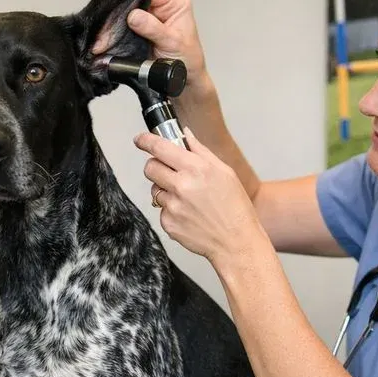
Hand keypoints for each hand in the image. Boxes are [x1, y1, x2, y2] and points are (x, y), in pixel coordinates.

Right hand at [98, 0, 210, 97]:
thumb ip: (153, 28)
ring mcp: (151, 16)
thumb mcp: (172, 42)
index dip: (133, 0)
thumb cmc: (187, 60)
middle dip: (121, 14)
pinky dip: (116, 33)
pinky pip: (125, 25)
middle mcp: (163, 5)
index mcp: (176, 1)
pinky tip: (108, 39)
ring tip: (105, 37)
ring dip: (116, 25)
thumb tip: (134, 16)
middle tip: (107, 28)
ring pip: (128, 13)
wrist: (184, 81)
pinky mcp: (141, 27)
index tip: (120, 11)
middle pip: (136, 1)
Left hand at [135, 128, 263, 264]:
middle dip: (156, 167)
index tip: (140, 140)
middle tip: (170, 172)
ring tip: (189, 200)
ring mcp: (173, 206)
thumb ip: (201, 151)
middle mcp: (182, 186)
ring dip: (166, 191)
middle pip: (150, 168)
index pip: (160, 148)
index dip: (146, 141)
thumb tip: (185, 134)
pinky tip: (190, 215)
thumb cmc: (235, 207)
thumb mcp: (225, 172)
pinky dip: (172, 210)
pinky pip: (161, 210)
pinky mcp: (168, 223)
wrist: (236, 242)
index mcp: (196, 168)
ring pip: (155, 190)